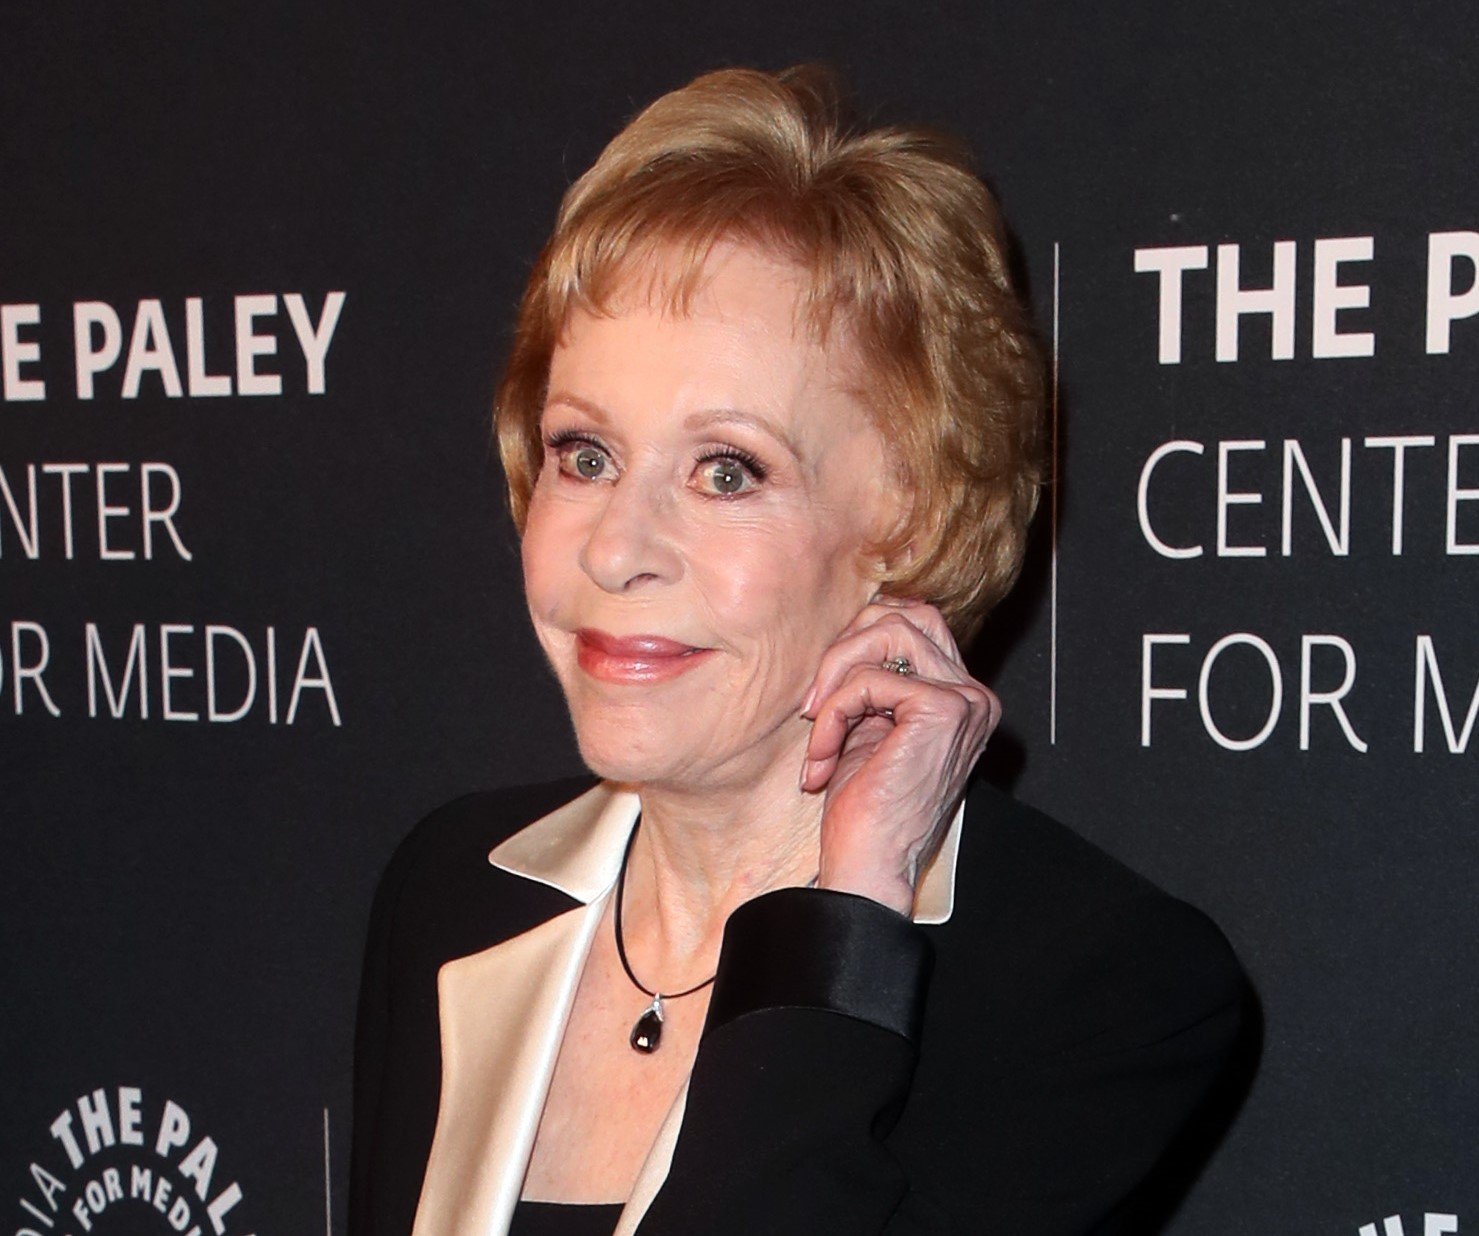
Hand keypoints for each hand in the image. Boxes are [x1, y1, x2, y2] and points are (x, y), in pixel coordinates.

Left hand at [800, 598, 999, 914]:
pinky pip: (868, 680)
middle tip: (815, 699)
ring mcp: (964, 701)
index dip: (858, 644)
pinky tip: (824, 755)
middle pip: (906, 615)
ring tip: (817, 724)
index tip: (824, 695)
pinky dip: (833, 714)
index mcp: (961, 697)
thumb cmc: (865, 807)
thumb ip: (875, 677)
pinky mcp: (941, 711)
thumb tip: (854, 630)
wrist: (869, 865)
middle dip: (847, 647)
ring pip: (889, 634)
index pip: (914, 623)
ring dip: (836, 678)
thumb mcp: (869, 725)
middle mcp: (973, 696)